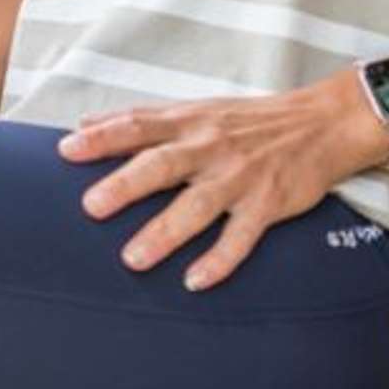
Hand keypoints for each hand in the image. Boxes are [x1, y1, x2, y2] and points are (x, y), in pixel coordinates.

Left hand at [58, 72, 383, 290]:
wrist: (322, 122)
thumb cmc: (249, 120)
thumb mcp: (196, 109)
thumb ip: (141, 119)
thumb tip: (83, 123)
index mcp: (188, 122)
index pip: (137, 126)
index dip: (101, 137)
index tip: (66, 151)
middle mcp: (210, 147)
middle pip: (162, 165)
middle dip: (125, 185)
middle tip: (91, 207)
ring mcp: (239, 177)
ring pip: (198, 206)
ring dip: (165, 233)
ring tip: (133, 259)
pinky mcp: (268, 203)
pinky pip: (241, 236)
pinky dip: (219, 259)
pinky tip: (195, 280)